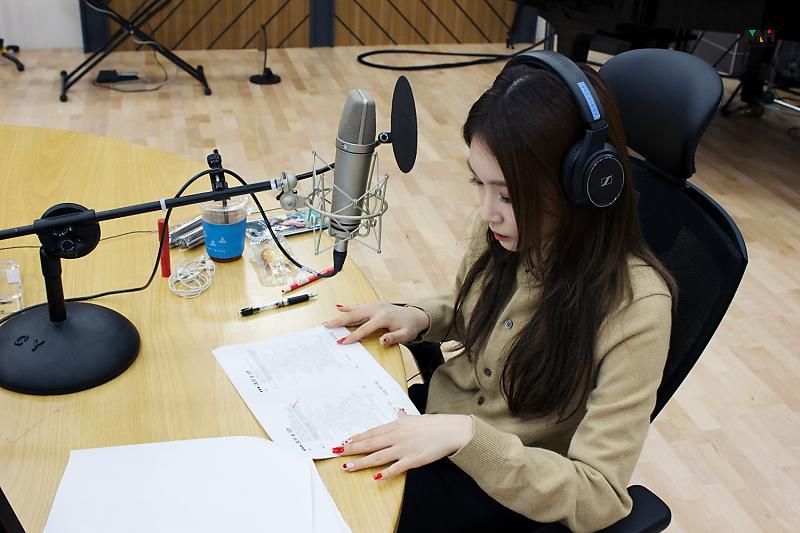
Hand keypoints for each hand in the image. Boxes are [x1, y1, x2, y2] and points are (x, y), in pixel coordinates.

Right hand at [324, 301, 429, 345]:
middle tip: (327, 327)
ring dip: (341, 315)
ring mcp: (375, 306)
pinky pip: (359, 306)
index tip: (342, 341)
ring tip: (329, 321)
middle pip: (355, 316)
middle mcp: (377, 309)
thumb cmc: (409, 327)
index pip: (364, 328)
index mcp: (383, 318)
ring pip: (355, 310)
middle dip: (340, 322)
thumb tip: (383, 340)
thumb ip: (394, 338)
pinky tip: (339, 307)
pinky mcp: (374, 305)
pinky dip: (349, 307)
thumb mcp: (405, 335)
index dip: (353, 336)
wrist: (415, 316)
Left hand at [334, 412, 472, 479]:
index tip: (345, 441)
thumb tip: (397, 413)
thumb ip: (403, 418)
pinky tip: (375, 477)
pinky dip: (385, 473)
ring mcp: (403, 449)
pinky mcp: (412, 460)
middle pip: (370, 444)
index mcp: (396, 425)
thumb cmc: (432, 425)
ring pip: (377, 457)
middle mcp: (396, 436)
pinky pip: (396, 468)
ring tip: (348, 466)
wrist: (449, 430)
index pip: (372, 432)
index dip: (357, 438)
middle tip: (337, 452)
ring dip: (361, 462)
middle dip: (352, 448)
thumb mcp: (414, 418)